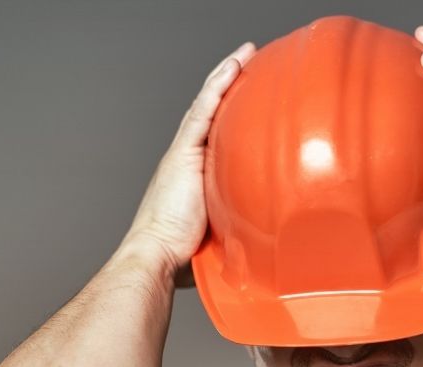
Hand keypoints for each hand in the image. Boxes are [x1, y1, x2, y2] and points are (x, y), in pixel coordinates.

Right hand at [122, 40, 256, 286]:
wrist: (157, 256)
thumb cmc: (183, 255)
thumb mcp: (220, 235)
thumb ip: (237, 229)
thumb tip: (264, 246)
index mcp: (195, 174)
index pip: (216, 135)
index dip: (231, 113)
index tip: (250, 97)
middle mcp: (187, 158)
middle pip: (211, 113)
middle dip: (230, 86)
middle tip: (250, 62)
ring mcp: (183, 153)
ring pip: (207, 105)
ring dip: (226, 77)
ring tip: (246, 54)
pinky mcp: (183, 153)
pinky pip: (204, 113)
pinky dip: (218, 88)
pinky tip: (233, 69)